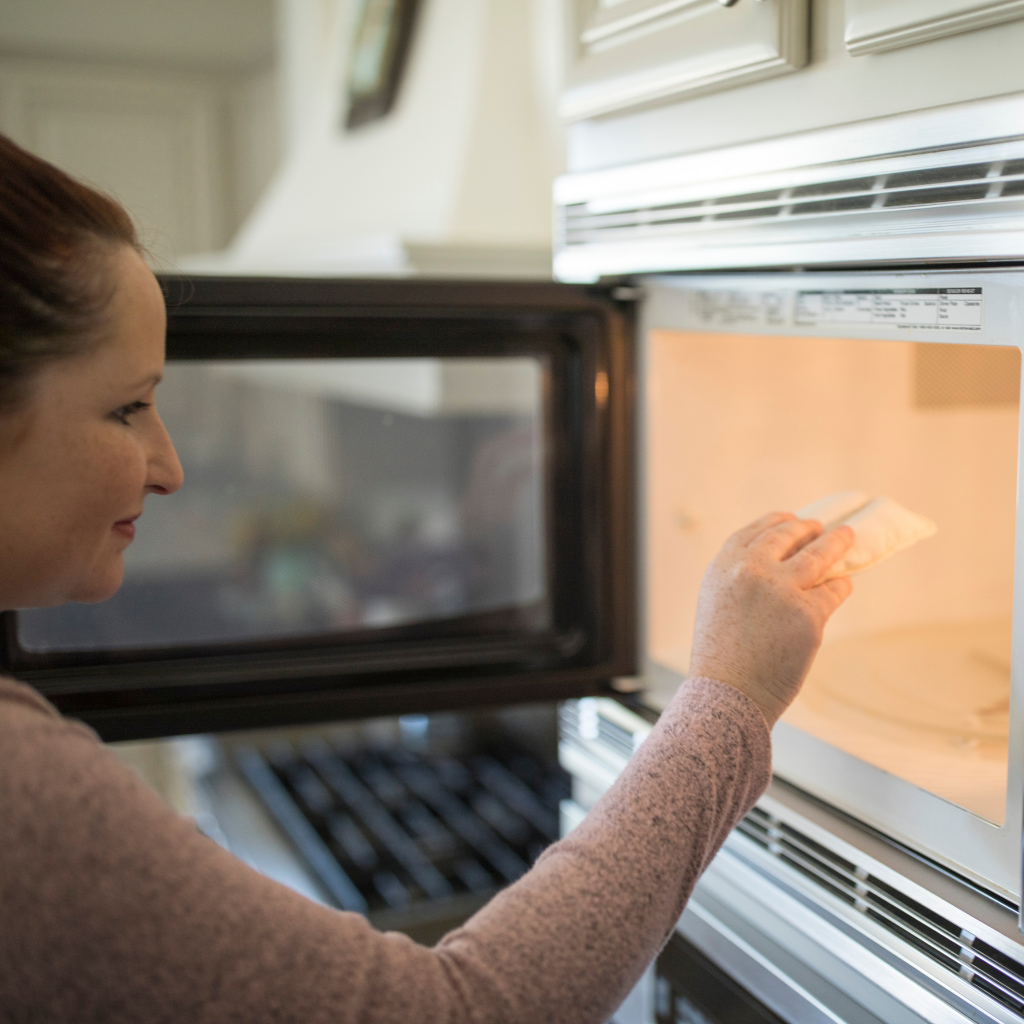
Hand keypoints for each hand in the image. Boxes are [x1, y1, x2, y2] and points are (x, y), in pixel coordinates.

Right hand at [688, 512, 854, 727]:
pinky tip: (843, 585)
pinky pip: (834, 591)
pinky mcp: (809, 614)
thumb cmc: (721, 658)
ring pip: (819, 555)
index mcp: (723, 566)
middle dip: (808, 528)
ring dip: (836, 542)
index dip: (777, 521)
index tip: (792, 519)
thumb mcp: (717, 604)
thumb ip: (740, 580)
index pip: (755, 531)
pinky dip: (840, 586)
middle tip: (821, 527)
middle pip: (788, 536)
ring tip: (846, 536)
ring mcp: (782, 590)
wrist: (727, 695)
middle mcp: (751, 570)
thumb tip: (782, 562)